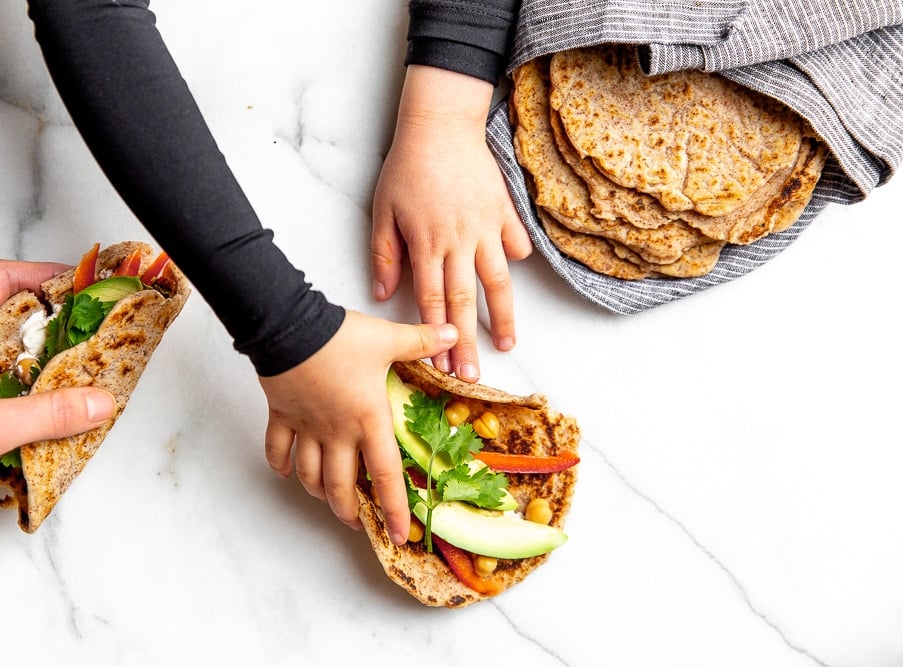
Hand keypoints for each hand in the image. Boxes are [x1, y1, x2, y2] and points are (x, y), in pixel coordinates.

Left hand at [0, 260, 116, 518]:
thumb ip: (45, 415)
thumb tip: (94, 402)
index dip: (44, 276)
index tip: (81, 285)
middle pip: (1, 308)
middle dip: (48, 318)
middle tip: (86, 329)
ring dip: (34, 353)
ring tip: (72, 365)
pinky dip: (18, 380)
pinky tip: (40, 400)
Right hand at [259, 310, 457, 545]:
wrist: (290, 326)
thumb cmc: (339, 337)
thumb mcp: (388, 338)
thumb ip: (422, 340)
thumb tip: (453, 334)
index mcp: (368, 420)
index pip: (386, 476)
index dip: (394, 509)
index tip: (399, 535)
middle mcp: (337, 432)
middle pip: (341, 487)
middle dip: (350, 511)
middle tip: (360, 522)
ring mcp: (306, 427)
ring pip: (310, 475)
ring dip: (319, 493)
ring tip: (328, 500)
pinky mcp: (282, 415)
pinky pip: (277, 449)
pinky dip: (281, 465)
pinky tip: (287, 472)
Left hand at [372, 65, 531, 382]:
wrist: (440, 125)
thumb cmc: (407, 168)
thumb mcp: (383, 212)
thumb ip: (385, 256)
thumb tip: (384, 296)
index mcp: (427, 245)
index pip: (432, 302)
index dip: (437, 338)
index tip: (441, 366)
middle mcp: (459, 242)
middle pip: (465, 302)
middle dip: (468, 344)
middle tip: (473, 376)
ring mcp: (485, 228)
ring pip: (497, 282)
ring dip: (503, 317)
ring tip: (508, 344)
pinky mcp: (503, 212)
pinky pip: (515, 241)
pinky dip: (517, 259)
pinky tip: (519, 278)